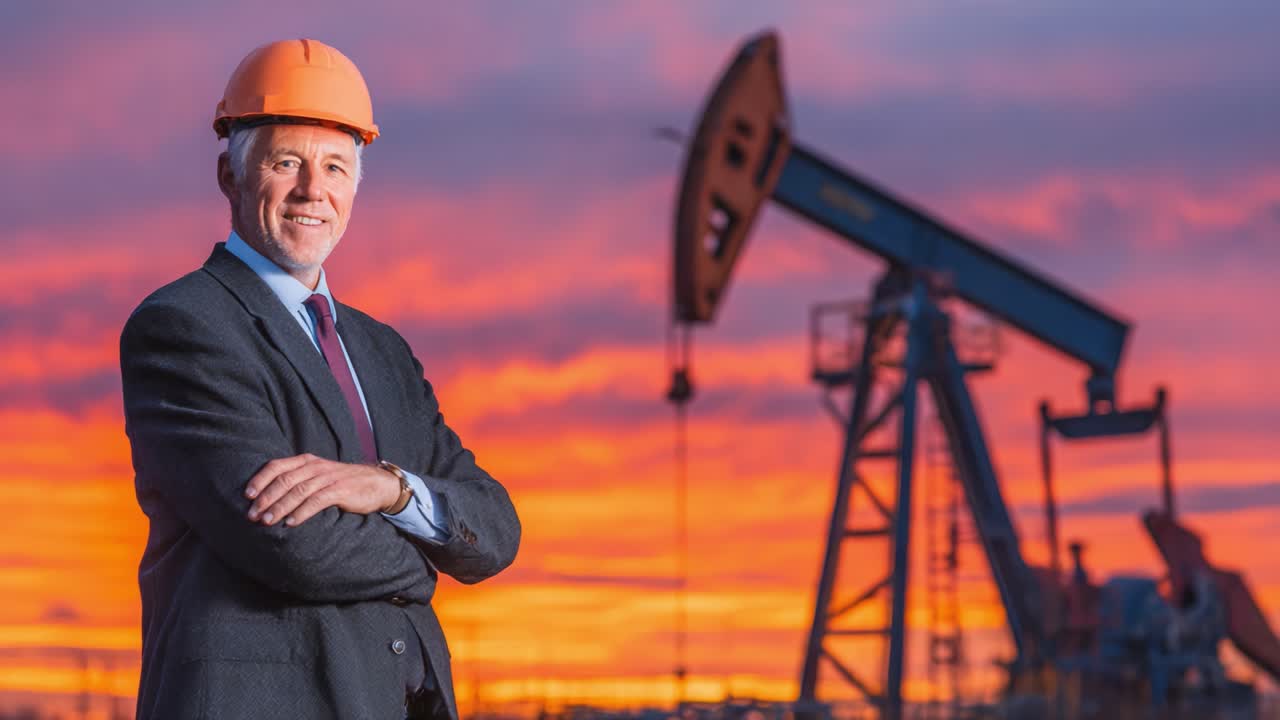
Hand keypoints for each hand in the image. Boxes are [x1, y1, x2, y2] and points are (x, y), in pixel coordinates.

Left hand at [245, 453, 399, 526]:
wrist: (377, 484)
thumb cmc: (342, 482)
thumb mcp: (318, 475)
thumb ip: (298, 480)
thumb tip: (268, 497)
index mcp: (307, 461)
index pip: (277, 466)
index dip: (260, 479)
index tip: (247, 495)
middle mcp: (315, 467)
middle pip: (284, 480)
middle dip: (266, 498)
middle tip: (252, 515)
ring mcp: (328, 478)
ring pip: (298, 491)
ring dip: (280, 507)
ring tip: (267, 521)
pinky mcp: (340, 490)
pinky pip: (317, 501)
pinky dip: (302, 512)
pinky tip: (291, 523)